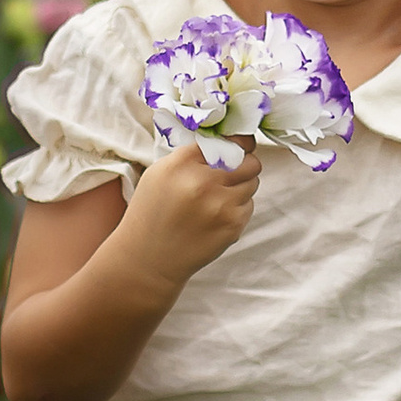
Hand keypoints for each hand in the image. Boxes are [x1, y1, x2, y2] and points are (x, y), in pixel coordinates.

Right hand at [122, 137, 264, 288]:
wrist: (148, 259)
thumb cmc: (152, 213)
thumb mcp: (160, 174)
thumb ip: (191, 156)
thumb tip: (227, 141)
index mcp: (182, 164)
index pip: (228, 141)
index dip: (238, 143)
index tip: (239, 145)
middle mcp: (203, 182)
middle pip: (249, 161)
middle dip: (244, 165)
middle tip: (232, 172)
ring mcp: (221, 205)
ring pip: (252, 182)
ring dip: (240, 186)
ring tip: (217, 197)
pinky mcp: (232, 226)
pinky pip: (249, 205)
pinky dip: (237, 207)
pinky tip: (216, 215)